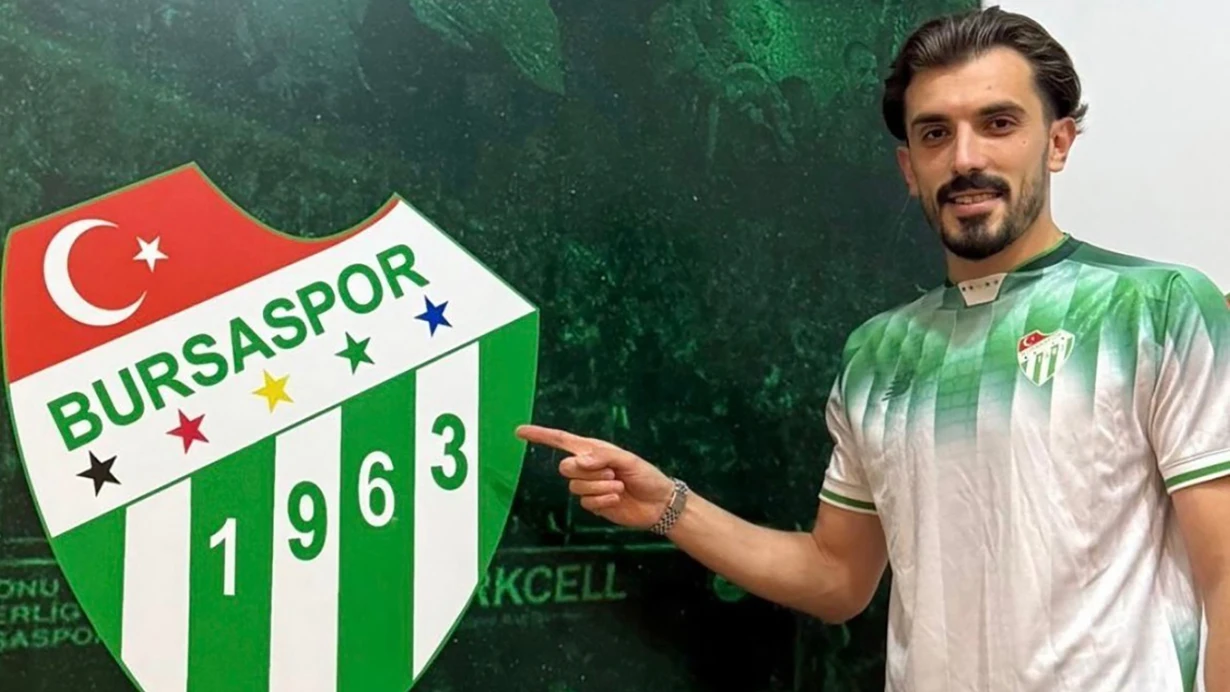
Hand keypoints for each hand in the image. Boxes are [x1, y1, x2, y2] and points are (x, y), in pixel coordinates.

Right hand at [516, 424, 674, 529]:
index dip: (540, 436)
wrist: (658, 503)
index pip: (560, 440)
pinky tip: (616, 499)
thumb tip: (578, 460)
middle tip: (612, 474)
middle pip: (565, 467)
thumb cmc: (646, 475)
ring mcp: (588, 486)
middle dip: (587, 472)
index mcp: (592, 450)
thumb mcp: (627, 460)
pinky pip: (585, 502)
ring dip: (600, 488)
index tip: (519, 432)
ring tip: (619, 487)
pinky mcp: (592, 504)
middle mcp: (586, 467)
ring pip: (575, 487)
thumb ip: (602, 457)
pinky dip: (602, 501)